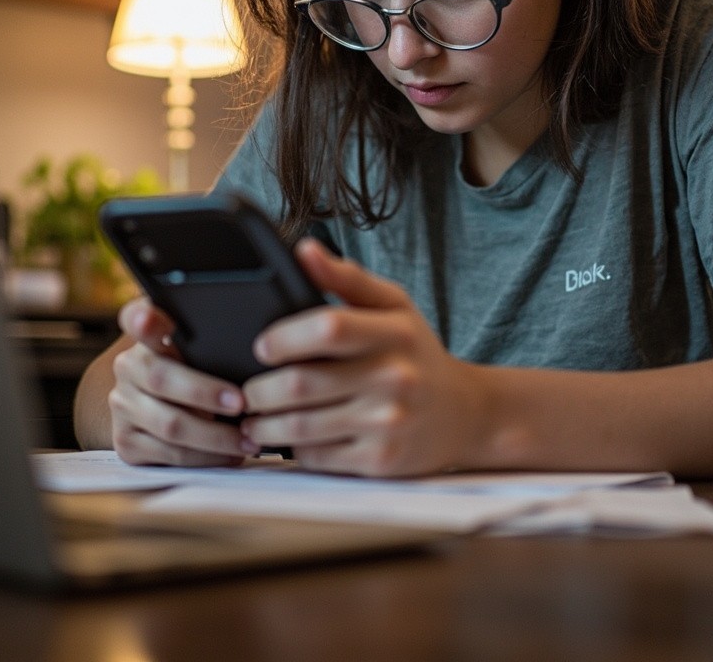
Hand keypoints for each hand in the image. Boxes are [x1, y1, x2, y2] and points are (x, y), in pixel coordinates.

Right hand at [108, 297, 253, 466]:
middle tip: (241, 402)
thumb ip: (211, 339)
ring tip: (249, 438)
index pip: (135, 317)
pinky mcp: (126, 441)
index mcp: (145, 334)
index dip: (143, 318)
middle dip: (206, 393)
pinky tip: (230, 454)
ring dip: (215, 436)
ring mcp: (123, 405)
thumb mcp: (201, 347)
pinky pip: (169, 454)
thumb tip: (259, 344)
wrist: (161, 405)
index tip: (154, 318)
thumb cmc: (197, 368)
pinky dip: (205, 457)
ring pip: (170, 424)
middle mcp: (127, 367)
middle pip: (161, 378)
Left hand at [240, 239, 489, 476]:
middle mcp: (395, 377)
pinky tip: (289, 437)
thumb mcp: (393, 305)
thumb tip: (304, 250)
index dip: (283, 338)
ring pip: (302, 426)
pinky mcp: (381, 462)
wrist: (465, 413)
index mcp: (395, 332)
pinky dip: (294, 449)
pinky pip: (317, 457)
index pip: (328, 328)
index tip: (262, 346)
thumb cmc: (416, 351)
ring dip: (265, 424)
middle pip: (303, 383)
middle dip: (260, 389)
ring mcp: (388, 423)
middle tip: (247, 389)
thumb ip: (346, 278)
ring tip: (254, 415)